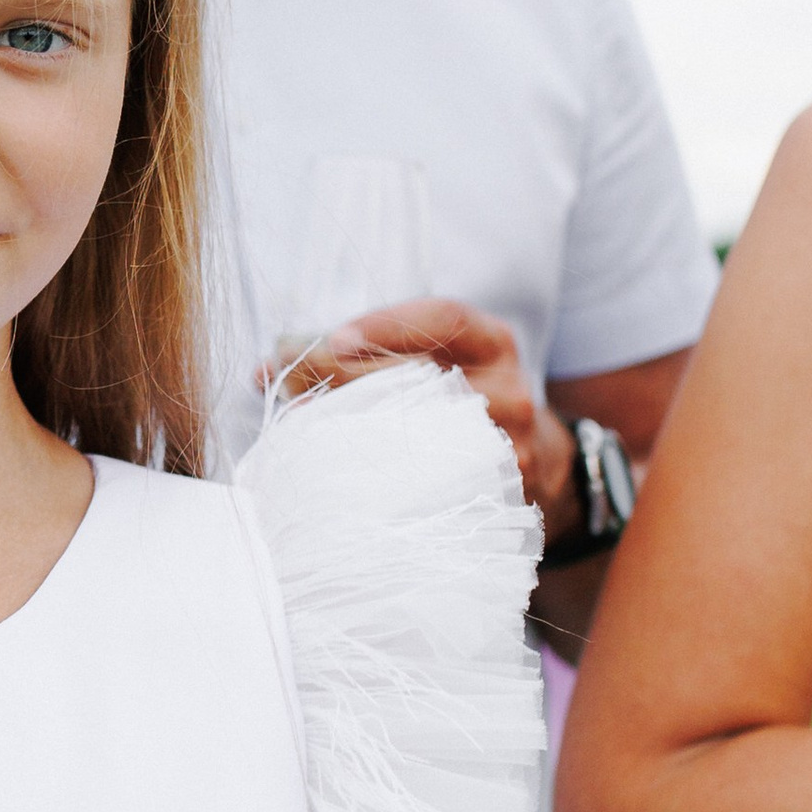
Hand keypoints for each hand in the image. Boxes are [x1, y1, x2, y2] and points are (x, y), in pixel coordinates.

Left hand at [264, 296, 578, 538]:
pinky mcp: (494, 493)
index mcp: (493, 343)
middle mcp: (507, 390)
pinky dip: (372, 478)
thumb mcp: (443, 359)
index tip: (331, 338)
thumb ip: (373, 350)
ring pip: (421, 435)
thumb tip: (276, 362)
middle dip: (344, 374)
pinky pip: (426, 486)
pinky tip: (330, 475)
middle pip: (422, 376)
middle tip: (285, 375)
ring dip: (348, 427)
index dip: (386, 325)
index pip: (444, 318)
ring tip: (296, 423)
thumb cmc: (462, 399)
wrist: (536, 463)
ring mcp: (505, 447)